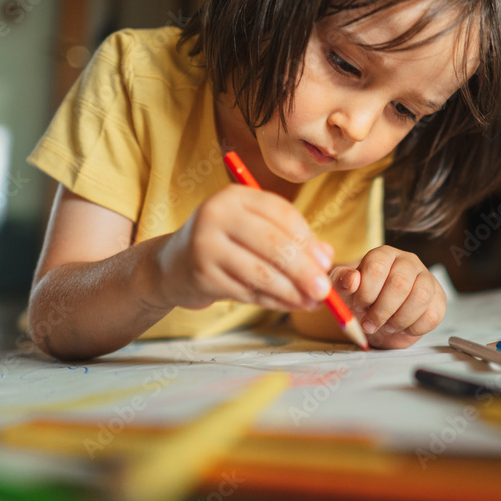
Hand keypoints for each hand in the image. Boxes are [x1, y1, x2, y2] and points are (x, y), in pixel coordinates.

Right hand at [156, 185, 333, 311]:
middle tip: (324, 289)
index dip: (308, 239)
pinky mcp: (202, 275)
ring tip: (311, 302)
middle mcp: (217, 214)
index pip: (281, 213)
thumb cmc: (226, 244)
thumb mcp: (255, 231)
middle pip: (274, 243)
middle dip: (304, 270)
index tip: (325, 262)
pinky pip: (248, 291)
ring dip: (291, 291)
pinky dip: (273, 301)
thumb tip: (326, 258)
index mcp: (236, 196)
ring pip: (262, 272)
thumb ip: (292, 239)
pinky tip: (288, 305)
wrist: (173, 264)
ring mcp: (206, 244)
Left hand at [330, 246, 445, 348]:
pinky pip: (433, 315)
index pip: (376, 267)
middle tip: (370, 324)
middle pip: (399, 284)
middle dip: (381, 311)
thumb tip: (352, 280)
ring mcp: (426, 279)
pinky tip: (402, 328)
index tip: (358, 306)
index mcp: (383, 254)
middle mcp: (407, 261)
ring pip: (419, 297)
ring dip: (398, 320)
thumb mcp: (343, 291)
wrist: (377, 319)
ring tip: (387, 326)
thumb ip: (341, 281)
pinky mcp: (438, 299)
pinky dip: (414, 328)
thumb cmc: (360, 301)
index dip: (366, 292)